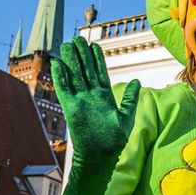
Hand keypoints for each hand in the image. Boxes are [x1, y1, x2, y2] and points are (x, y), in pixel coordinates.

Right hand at [52, 38, 140, 164]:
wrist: (100, 156)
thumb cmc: (115, 140)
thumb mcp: (127, 117)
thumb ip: (130, 99)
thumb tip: (137, 82)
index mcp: (104, 96)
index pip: (100, 72)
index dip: (96, 58)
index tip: (93, 44)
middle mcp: (91, 96)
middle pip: (85, 70)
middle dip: (82, 54)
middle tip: (77, 38)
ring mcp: (80, 101)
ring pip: (75, 76)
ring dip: (71, 61)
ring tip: (67, 45)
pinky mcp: (71, 108)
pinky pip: (64, 89)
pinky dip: (60, 77)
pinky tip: (57, 64)